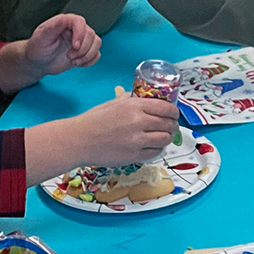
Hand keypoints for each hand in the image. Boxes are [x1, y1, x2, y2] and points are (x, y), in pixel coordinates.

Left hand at [22, 14, 101, 75]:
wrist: (39, 62)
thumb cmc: (38, 48)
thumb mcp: (42, 37)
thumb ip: (53, 27)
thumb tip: (65, 18)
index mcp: (65, 21)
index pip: (80, 22)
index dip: (80, 34)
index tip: (75, 47)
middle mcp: (76, 28)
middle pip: (91, 34)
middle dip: (82, 49)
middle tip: (68, 56)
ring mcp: (82, 40)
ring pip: (97, 43)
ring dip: (87, 55)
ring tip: (73, 61)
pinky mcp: (85, 50)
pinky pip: (97, 54)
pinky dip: (89, 61)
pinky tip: (77, 64)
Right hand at [65, 92, 180, 167]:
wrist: (79, 140)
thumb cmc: (92, 121)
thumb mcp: (113, 104)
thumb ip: (131, 101)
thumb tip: (144, 98)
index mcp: (134, 105)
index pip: (166, 108)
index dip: (174, 112)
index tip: (174, 114)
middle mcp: (138, 121)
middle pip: (169, 124)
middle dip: (172, 125)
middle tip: (171, 126)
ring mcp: (137, 140)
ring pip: (165, 139)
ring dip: (167, 138)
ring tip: (162, 137)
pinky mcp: (134, 155)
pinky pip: (155, 152)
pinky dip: (157, 149)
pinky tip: (152, 146)